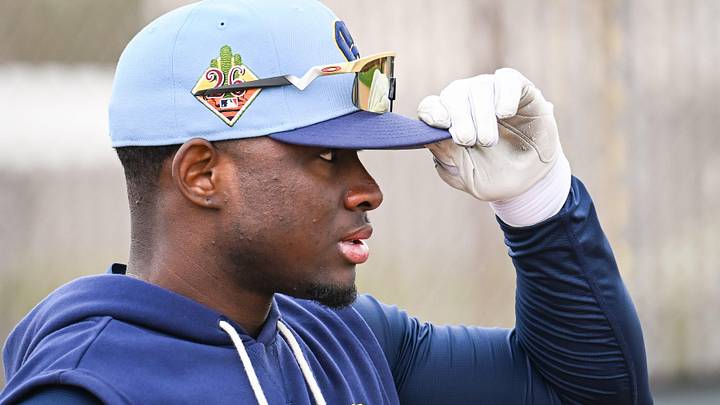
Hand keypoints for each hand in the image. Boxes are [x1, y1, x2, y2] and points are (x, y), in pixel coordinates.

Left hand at [418, 68, 570, 226]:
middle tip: (468, 141)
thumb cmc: (494, 177)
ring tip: (488, 140)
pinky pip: (507, 79)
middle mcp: (467, 102)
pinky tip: (504, 113)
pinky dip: (504, 94)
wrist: (531, 180)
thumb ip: (446, 156)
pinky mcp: (519, 90)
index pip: (431, 106)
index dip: (432, 112)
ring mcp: (492, 93)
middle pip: (453, 93)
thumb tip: (428, 136)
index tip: (441, 124)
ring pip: (479, 87)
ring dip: (481, 114)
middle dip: (459, 118)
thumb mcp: (467, 175)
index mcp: (449, 121)